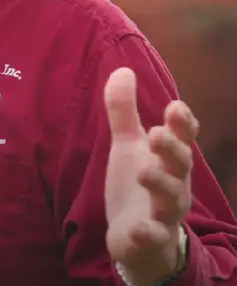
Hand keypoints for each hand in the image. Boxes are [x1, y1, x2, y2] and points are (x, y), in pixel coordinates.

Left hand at [104, 67, 196, 284]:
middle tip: (157, 134)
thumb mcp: (128, 145)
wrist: (139, 236)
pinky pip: (154, 236)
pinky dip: (148, 232)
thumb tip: (123, 69)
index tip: (175, 107)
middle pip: (181, 164)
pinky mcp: (150, 238)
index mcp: (168, 158)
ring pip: (172, 199)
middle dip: (172, 149)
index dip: (183, 124)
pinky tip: (137, 228)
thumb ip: (124, 110)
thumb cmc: (139, 183)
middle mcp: (173, 182)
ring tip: (146, 172)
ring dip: (161, 184)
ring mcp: (164, 212)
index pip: (183, 138)